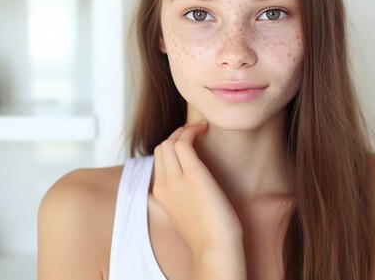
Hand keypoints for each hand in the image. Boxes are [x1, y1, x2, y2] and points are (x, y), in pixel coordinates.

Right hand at [152, 121, 243, 255]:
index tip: (188, 142)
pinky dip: (192, 130)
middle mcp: (163, 185)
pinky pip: (184, 142)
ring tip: (200, 128)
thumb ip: (180, 194)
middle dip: (177, 134)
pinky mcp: (194, 175)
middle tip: (195, 132)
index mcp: (159, 193)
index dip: (172, 146)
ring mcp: (176, 180)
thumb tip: (190, 180)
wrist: (215, 247)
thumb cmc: (207, 232)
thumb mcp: (185, 210)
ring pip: (169, 141)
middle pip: (161, 147)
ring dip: (184, 129)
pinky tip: (205, 128)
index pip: (158, 159)